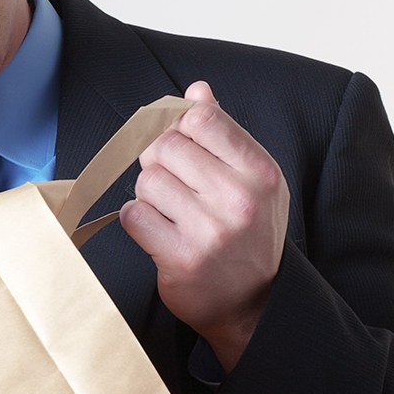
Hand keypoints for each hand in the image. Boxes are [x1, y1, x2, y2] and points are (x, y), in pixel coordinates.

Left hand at [119, 81, 288, 372]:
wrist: (253, 303)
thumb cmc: (247, 235)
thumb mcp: (251, 180)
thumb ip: (223, 133)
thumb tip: (198, 90)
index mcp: (260, 172)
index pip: (202, 119)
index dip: (179, 127)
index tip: (181, 144)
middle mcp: (239, 199)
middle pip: (166, 146)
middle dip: (160, 162)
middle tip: (175, 186)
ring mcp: (210, 231)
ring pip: (146, 180)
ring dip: (149, 194)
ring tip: (171, 212)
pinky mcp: (180, 258)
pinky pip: (133, 215)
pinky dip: (138, 220)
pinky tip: (159, 231)